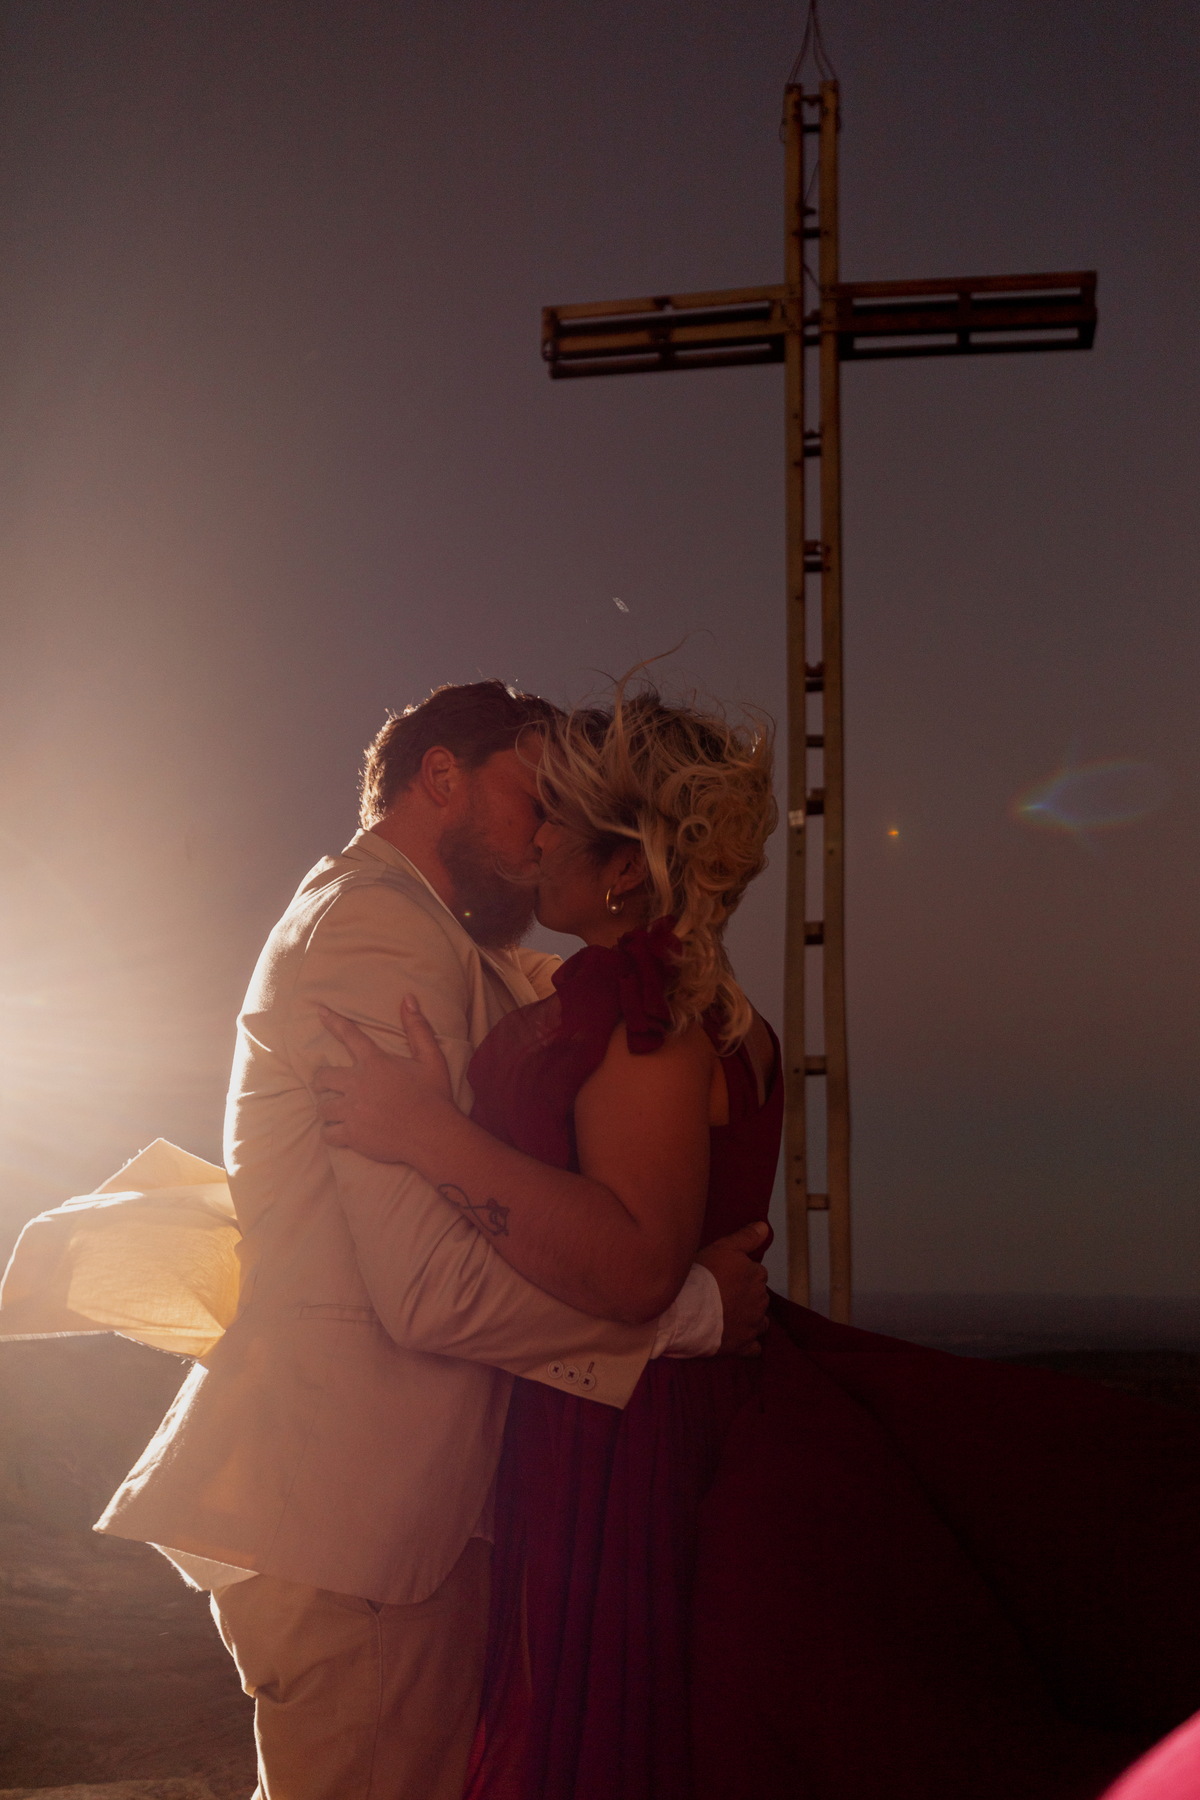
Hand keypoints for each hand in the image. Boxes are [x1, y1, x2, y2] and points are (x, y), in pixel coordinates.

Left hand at [314, 997, 453, 1161]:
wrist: (434, 1135)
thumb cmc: (434, 1095)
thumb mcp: (431, 1058)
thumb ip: (417, 1028)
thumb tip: (408, 998)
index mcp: (375, 1063)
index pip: (349, 1036)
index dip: (333, 1022)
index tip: (320, 1012)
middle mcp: (358, 1084)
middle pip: (323, 1077)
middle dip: (321, 1081)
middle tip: (327, 1086)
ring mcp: (353, 1111)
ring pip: (322, 1107)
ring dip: (328, 1108)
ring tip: (335, 1111)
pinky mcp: (352, 1135)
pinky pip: (328, 1133)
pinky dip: (331, 1133)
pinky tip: (338, 1133)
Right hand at [696, 1221, 770, 1356]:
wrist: (686, 1311)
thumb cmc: (702, 1275)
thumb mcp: (723, 1247)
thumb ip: (746, 1237)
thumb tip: (765, 1227)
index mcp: (757, 1277)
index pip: (756, 1273)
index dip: (741, 1274)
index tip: (726, 1276)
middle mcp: (760, 1301)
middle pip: (758, 1297)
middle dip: (747, 1296)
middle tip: (723, 1295)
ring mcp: (752, 1325)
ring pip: (759, 1321)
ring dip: (750, 1319)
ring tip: (730, 1316)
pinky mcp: (742, 1346)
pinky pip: (754, 1348)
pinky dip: (749, 1345)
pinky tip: (738, 1339)